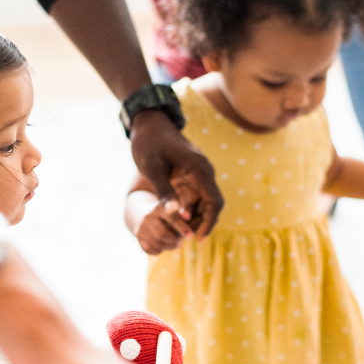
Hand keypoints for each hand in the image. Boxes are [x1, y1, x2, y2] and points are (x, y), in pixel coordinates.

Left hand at [131, 110, 223, 238]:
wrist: (148, 124)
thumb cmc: (148, 143)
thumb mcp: (152, 168)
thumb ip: (164, 190)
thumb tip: (176, 214)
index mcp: (199, 169)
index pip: (214, 201)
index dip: (208, 222)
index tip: (196, 239)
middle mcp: (204, 171)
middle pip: (212, 205)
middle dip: (201, 223)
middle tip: (183, 239)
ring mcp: (198, 173)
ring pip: (203, 202)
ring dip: (194, 218)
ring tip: (178, 233)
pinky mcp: (191, 175)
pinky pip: (195, 197)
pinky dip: (188, 209)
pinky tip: (176, 220)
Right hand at [135, 197, 192, 254]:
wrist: (144, 214)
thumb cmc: (168, 215)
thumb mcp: (175, 210)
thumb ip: (185, 217)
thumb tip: (196, 227)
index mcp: (160, 207)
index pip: (171, 218)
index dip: (181, 227)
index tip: (190, 236)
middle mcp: (148, 216)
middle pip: (162, 233)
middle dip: (174, 241)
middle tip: (180, 242)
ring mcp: (141, 227)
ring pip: (156, 243)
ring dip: (168, 247)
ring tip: (174, 244)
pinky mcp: (138, 237)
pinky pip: (149, 250)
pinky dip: (158, 250)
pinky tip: (162, 246)